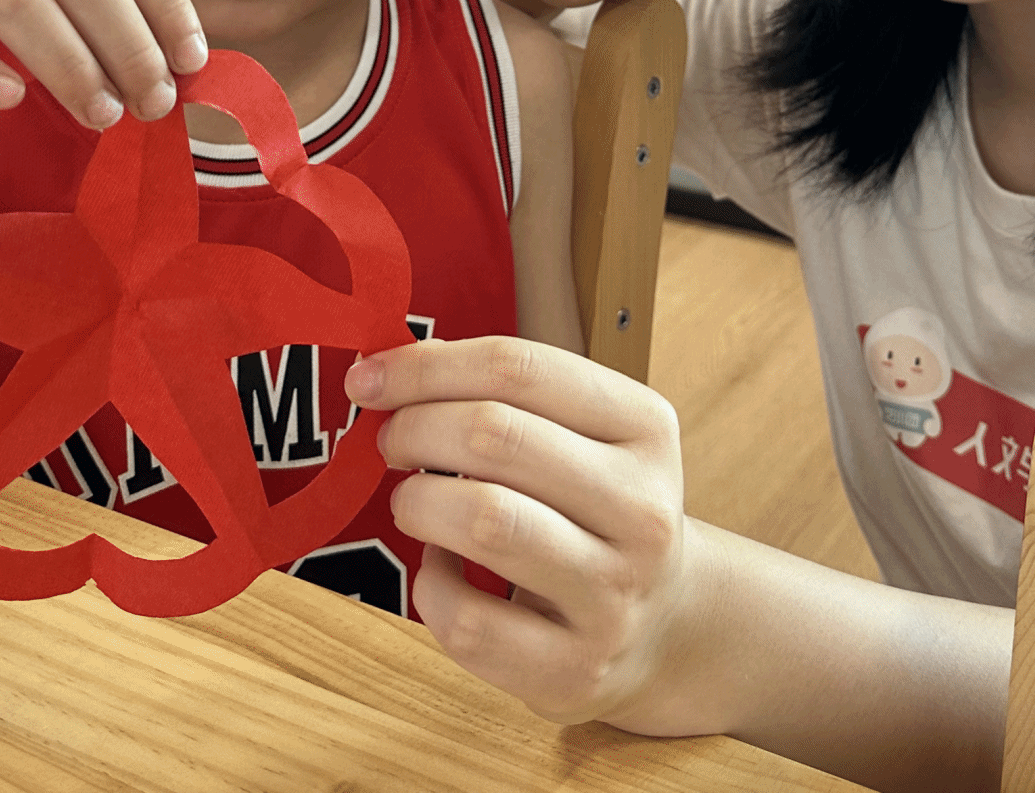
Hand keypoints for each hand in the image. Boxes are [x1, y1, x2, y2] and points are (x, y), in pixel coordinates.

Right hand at [0, 0, 208, 128]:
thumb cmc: (13, 18)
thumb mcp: (71, 1)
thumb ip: (123, 18)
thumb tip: (187, 70)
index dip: (167, 4)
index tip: (191, 62)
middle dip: (127, 45)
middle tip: (153, 104)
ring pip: (17, 2)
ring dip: (69, 64)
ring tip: (102, 115)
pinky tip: (10, 98)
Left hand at [346, 336, 696, 728]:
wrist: (663, 623)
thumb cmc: (593, 508)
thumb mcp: (583, 434)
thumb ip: (505, 394)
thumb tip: (389, 368)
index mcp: (646, 428)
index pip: (519, 368)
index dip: (426, 366)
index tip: (371, 377)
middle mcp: (642, 509)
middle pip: (494, 434)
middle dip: (414, 428)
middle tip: (391, 441)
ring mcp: (612, 594)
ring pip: (484, 521)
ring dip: (418, 502)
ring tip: (413, 502)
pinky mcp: (575, 668)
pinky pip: (467, 620)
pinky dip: (430, 586)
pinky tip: (440, 569)